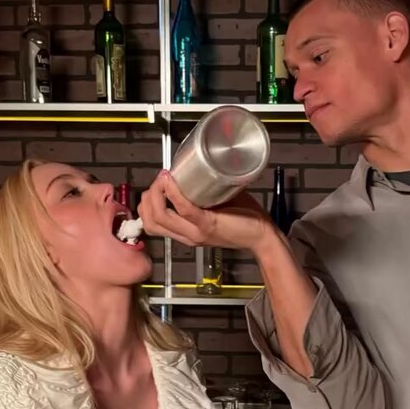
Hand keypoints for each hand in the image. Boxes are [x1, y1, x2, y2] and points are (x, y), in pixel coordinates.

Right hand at [138, 171, 275, 253]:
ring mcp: (196, 232)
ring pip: (161, 216)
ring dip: (157, 193)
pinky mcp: (208, 225)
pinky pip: (184, 209)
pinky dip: (174, 193)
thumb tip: (198, 171)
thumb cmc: (244, 221)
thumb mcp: (215, 210)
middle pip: (151, 220)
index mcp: (186, 233)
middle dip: (148, 197)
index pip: (152, 224)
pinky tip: (172, 181)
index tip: (156, 186)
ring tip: (164, 178)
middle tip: (159, 180)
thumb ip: (203, 196)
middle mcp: (187, 236)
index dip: (146, 204)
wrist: (263, 237)